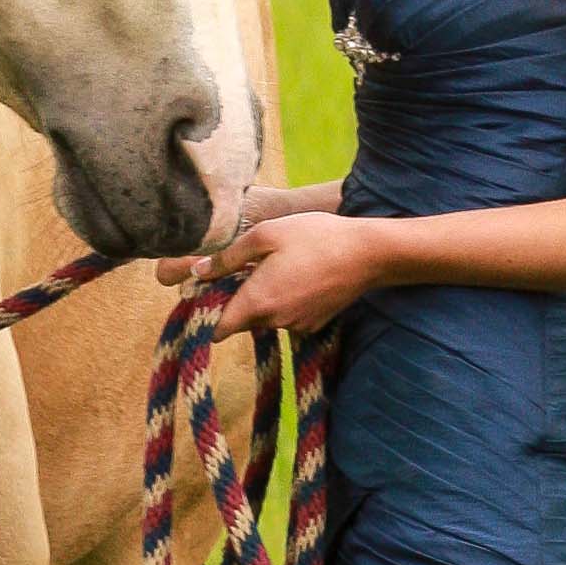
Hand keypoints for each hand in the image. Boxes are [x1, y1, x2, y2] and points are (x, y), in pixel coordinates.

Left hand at [157, 209, 382, 341]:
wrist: (367, 253)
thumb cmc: (314, 237)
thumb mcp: (265, 235)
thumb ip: (227, 258)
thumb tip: (198, 272)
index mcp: (258, 301)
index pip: (220, 328)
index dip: (210, 315)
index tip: (208, 297)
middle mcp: (275, 321)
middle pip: (243, 321)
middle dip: (238, 301)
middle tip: (245, 270)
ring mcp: (297, 325)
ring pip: (267, 319)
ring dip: (264, 301)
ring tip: (277, 268)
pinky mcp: (315, 324)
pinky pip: (288, 318)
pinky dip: (286, 303)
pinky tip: (298, 276)